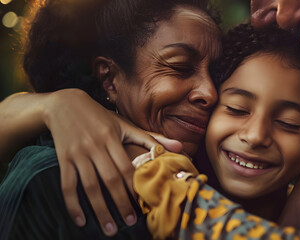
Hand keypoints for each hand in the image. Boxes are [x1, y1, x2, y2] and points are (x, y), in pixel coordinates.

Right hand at [44, 89, 181, 235]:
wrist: (65, 104)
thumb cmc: (100, 116)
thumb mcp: (125, 124)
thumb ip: (150, 138)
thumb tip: (179, 146)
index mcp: (112, 138)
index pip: (126, 167)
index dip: (134, 187)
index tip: (142, 205)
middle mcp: (95, 146)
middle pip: (110, 180)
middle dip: (120, 203)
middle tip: (129, 223)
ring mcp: (78, 153)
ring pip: (89, 186)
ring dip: (99, 209)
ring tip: (109, 229)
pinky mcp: (63, 158)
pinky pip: (67, 185)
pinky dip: (72, 204)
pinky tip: (80, 220)